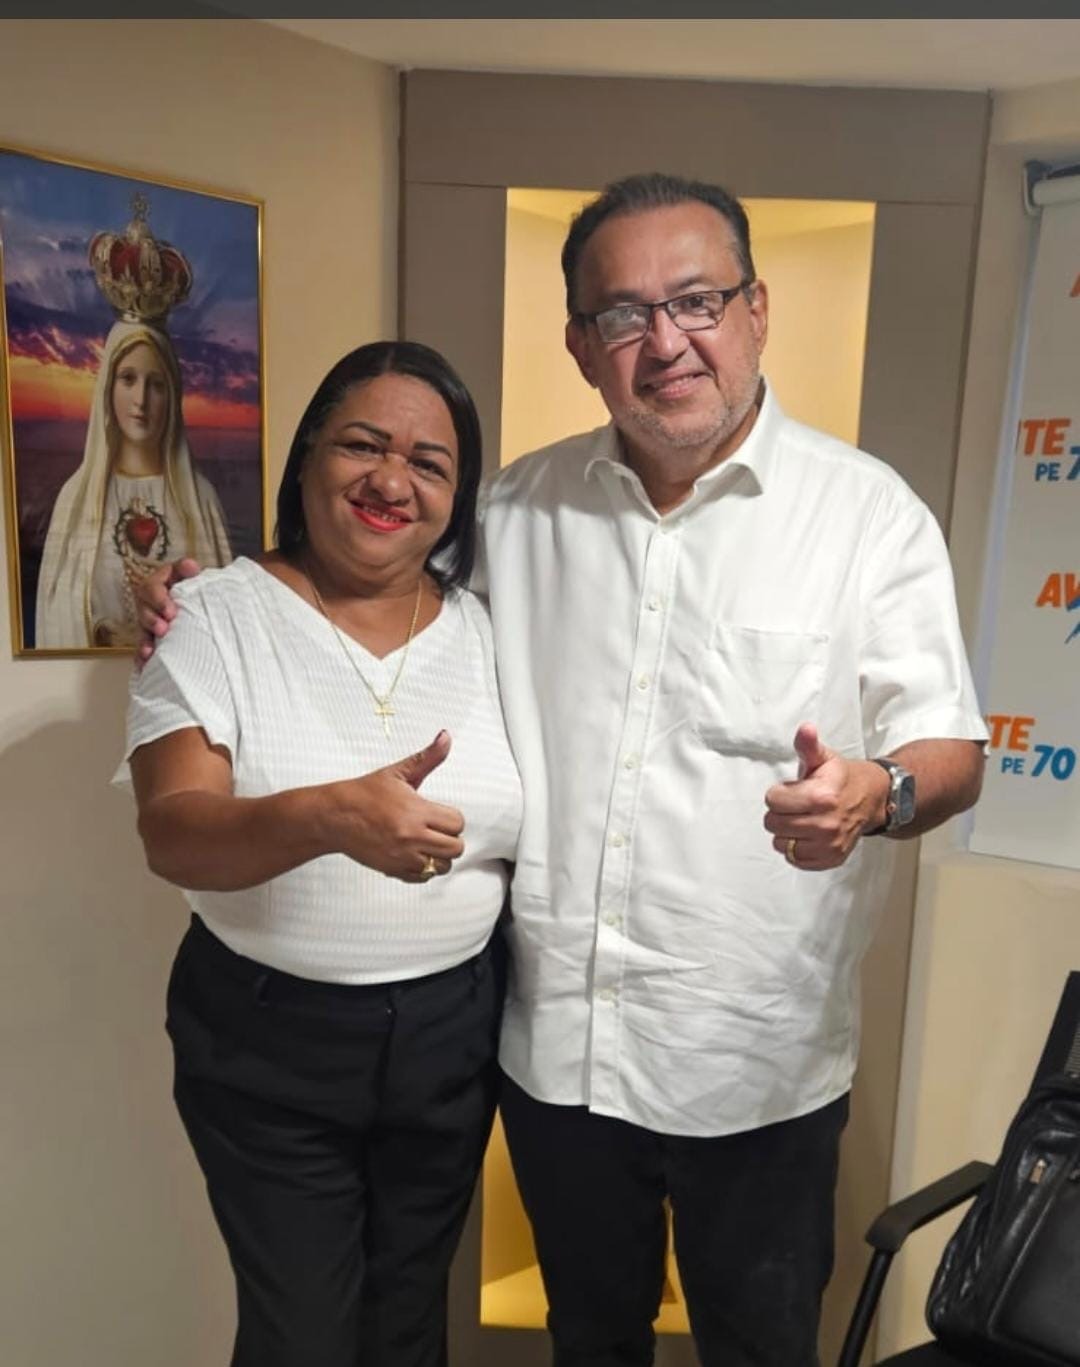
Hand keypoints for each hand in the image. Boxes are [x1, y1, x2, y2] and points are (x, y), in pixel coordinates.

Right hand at [135, 557, 201, 665]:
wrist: (208, 605)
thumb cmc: (200, 588)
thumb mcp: (195, 576)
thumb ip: (189, 571)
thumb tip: (190, 566)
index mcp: (161, 582)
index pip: (152, 587)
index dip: (158, 599)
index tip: (171, 612)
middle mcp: (152, 600)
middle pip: (143, 608)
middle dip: (151, 619)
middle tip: (164, 629)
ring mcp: (151, 618)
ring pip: (141, 628)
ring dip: (145, 640)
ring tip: (150, 651)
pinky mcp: (152, 635)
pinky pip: (143, 646)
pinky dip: (143, 656)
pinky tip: (144, 665)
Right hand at [324, 730, 465, 882]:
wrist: (334, 816)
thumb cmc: (363, 794)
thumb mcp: (398, 772)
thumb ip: (428, 757)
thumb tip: (446, 737)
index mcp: (416, 811)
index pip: (457, 823)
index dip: (452, 819)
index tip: (440, 815)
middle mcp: (411, 837)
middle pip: (455, 848)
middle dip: (450, 838)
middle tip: (437, 830)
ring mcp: (402, 856)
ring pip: (442, 866)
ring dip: (440, 856)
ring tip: (427, 843)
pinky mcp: (393, 870)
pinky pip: (423, 878)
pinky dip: (424, 869)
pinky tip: (415, 854)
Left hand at [763, 723, 887, 870]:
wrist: (871, 799)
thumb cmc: (841, 778)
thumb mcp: (823, 757)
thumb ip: (807, 745)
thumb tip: (805, 730)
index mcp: (821, 796)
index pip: (772, 800)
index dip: (778, 793)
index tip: (792, 790)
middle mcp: (826, 824)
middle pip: (773, 823)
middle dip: (780, 812)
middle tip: (796, 805)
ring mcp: (829, 844)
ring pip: (781, 844)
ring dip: (786, 832)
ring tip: (801, 819)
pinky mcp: (830, 859)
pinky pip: (795, 859)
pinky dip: (796, 848)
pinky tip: (807, 834)